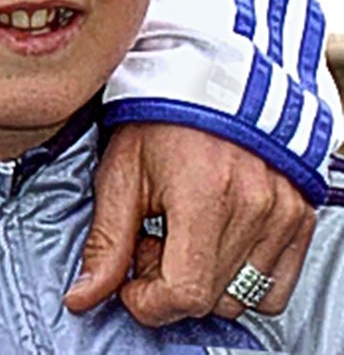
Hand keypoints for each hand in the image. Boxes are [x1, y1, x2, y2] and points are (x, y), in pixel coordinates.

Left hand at [68, 121, 313, 324]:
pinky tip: (215, 241)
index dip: (149, 302)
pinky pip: (275, 286)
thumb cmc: (157, 120)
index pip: (186, 293)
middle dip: (170, 286)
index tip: (129, 284)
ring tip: (183, 236)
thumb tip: (82, 299)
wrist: (207, 80)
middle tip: (152, 242)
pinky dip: (241, 278)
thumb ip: (106, 243)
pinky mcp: (301, 218)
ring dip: (206, 282)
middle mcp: (255, 208)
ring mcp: (284, 215)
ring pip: (242, 298)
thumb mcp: (119, 175)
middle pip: (211, 300)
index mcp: (205, 196)